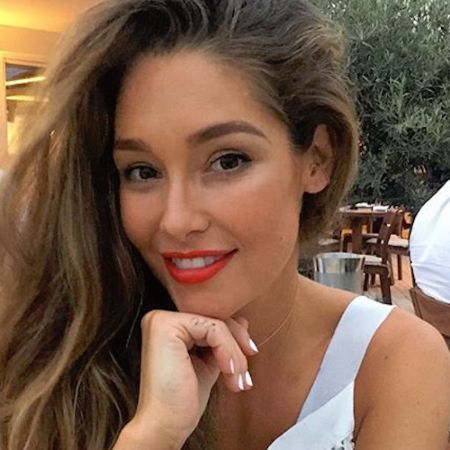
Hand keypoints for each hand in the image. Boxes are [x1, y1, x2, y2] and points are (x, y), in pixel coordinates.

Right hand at [122, 310, 257, 446]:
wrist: (164, 426)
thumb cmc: (182, 400)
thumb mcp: (209, 364)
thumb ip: (222, 342)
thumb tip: (242, 321)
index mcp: (168, 327)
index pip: (210, 322)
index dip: (234, 341)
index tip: (245, 365)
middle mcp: (160, 318)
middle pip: (214, 320)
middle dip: (238, 346)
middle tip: (245, 375)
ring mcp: (161, 320)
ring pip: (217, 325)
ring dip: (235, 354)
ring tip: (238, 380)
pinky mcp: (165, 326)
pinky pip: (213, 329)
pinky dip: (228, 351)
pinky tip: (229, 372)